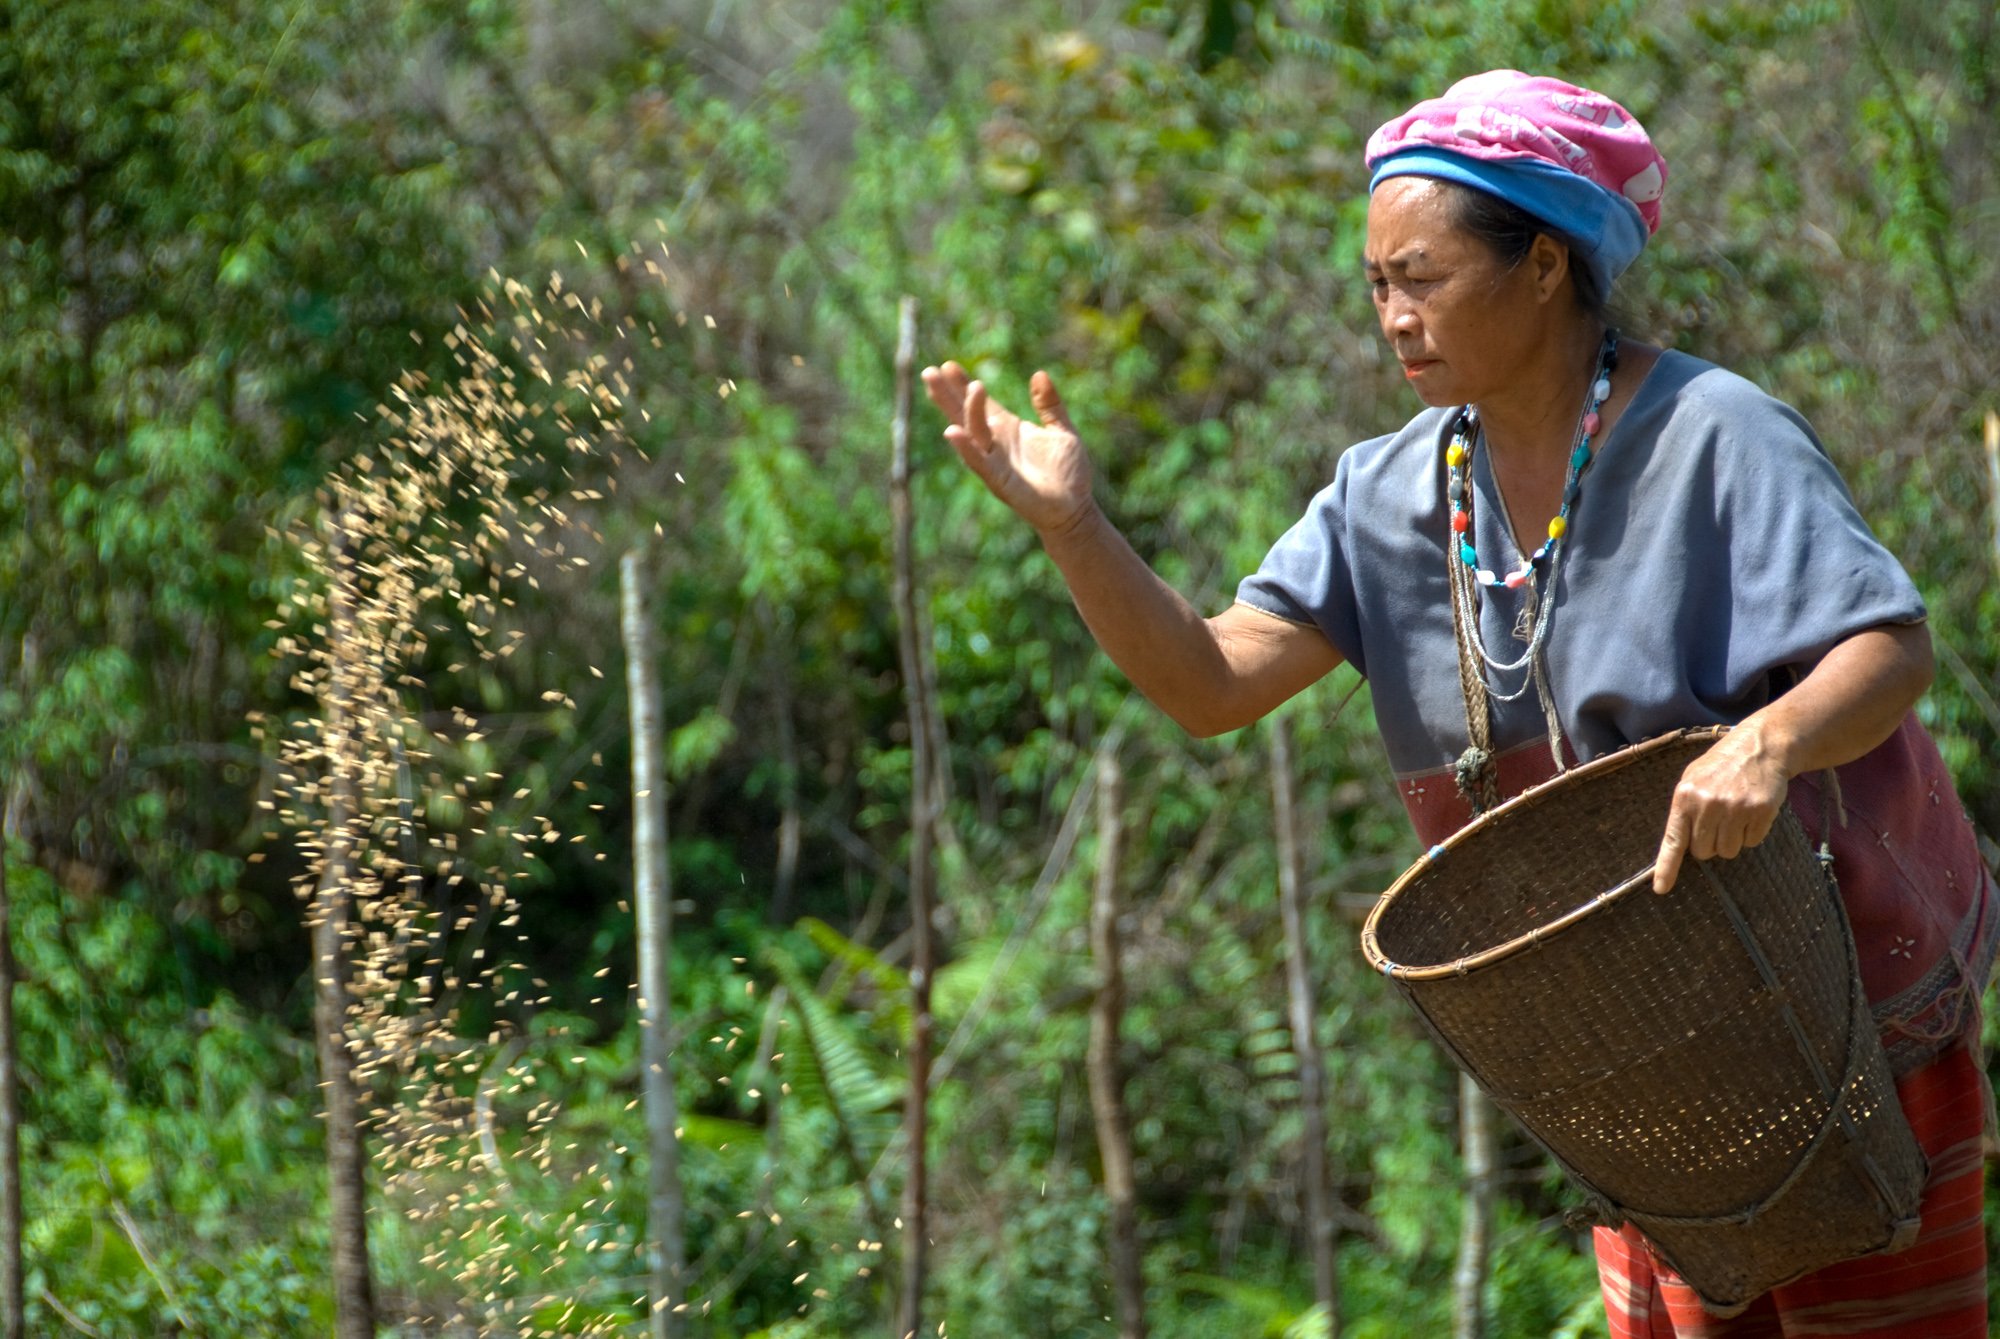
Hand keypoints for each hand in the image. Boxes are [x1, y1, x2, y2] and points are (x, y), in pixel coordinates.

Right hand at [921, 360, 1095, 536]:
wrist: (1075, 508)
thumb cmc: (1068, 472)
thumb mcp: (1062, 430)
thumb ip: (1050, 404)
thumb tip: (1039, 374)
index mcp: (1007, 429)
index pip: (980, 403)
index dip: (964, 385)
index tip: (948, 365)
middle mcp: (996, 444)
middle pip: (964, 415)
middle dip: (947, 395)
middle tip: (930, 371)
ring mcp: (995, 462)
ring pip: (971, 433)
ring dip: (963, 411)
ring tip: (956, 386)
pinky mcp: (999, 481)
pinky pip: (979, 462)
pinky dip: (965, 448)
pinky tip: (951, 432)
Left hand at [1652, 725, 1791, 892]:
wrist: (1761, 746)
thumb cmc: (1722, 766)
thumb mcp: (1693, 779)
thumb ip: (1684, 810)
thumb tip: (1680, 846)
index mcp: (1685, 796)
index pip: (1674, 840)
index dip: (1667, 868)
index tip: (1661, 889)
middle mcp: (1708, 804)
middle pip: (1704, 852)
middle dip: (1710, 844)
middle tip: (1718, 821)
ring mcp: (1736, 809)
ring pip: (1728, 851)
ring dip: (1732, 840)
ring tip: (1735, 813)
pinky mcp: (1760, 812)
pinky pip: (1752, 842)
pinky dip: (1752, 833)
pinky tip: (1752, 811)